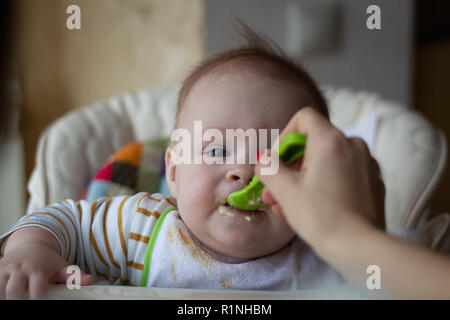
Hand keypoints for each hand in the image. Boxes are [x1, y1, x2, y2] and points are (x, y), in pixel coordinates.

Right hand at [0, 228, 92, 299]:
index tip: (39, 297)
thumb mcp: (61, 267)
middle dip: (18, 298)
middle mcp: (20, 269)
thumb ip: (74, 276)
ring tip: (18, 297)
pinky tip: (7, 294)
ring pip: (1, 288)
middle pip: (14, 290)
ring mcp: (7, 270)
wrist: (30, 244)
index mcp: (38, 270)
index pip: (36, 287)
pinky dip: (0, 291)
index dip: (37, 295)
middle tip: (27, 299)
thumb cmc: (47, 260)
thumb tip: (90, 280)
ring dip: (6, 295)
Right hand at [255, 107, 384, 247]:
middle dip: (289, 166)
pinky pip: (342, 173)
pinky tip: (312, 207)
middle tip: (273, 191)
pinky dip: (324, 183)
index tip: (276, 161)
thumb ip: (268, 168)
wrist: (360, 247)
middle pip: (313, 143)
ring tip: (286, 205)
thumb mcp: (285, 190)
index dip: (285, 135)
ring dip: (303, 178)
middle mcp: (353, 145)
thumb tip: (263, 160)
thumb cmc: (320, 216)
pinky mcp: (373, 182)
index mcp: (332, 140)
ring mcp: (367, 163)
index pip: (304, 118)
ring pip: (327, 161)